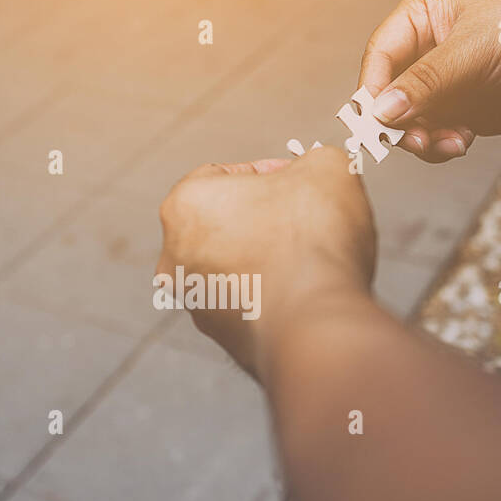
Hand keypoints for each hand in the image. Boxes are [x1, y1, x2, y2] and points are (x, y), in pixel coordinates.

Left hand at [155, 149, 375, 375]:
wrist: (315, 325)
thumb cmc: (312, 239)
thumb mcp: (325, 168)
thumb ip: (312, 161)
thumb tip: (313, 174)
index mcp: (183, 207)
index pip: (226, 175)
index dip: (271, 173)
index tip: (302, 183)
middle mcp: (175, 259)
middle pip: (227, 223)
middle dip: (266, 218)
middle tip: (308, 219)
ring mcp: (197, 304)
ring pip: (237, 266)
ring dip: (269, 258)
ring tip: (311, 259)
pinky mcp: (224, 339)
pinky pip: (252, 304)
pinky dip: (276, 295)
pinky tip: (307, 293)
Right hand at [359, 0, 500, 162]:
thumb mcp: (475, 51)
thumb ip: (427, 81)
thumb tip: (381, 111)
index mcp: (421, 16)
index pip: (379, 55)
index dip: (373, 89)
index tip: (377, 121)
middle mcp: (425, 48)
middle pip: (387, 94)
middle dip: (400, 121)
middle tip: (417, 141)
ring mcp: (441, 81)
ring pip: (408, 120)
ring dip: (423, 138)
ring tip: (450, 143)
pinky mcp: (459, 107)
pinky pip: (433, 133)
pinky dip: (441, 144)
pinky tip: (463, 141)